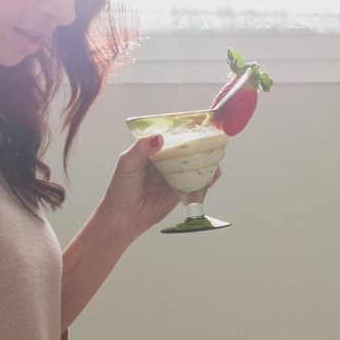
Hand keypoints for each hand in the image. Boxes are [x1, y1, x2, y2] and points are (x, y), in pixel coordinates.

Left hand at [98, 133, 218, 238]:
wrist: (124, 216)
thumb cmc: (121, 188)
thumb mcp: (127, 163)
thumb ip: (141, 149)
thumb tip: (159, 137)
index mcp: (154, 151)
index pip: (173, 136)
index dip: (186, 130)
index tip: (200, 123)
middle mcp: (167, 162)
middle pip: (188, 149)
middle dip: (203, 143)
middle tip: (216, 136)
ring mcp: (175, 177)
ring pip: (196, 165)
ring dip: (208, 159)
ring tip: (219, 153)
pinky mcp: (182, 192)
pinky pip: (198, 184)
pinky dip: (208, 179)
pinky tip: (215, 174)